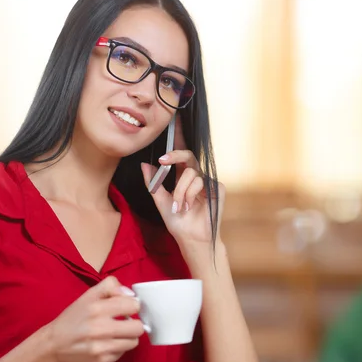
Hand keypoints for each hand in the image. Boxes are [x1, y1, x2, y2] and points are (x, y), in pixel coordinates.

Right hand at [45, 276, 143, 361]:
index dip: (133, 305)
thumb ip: (110, 286)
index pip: (133, 305)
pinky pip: (123, 352)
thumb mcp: (89, 294)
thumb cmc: (75, 317)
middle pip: (138, 327)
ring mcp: (101, 347)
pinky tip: (108, 342)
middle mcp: (100, 328)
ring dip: (128, 336)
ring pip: (134, 341)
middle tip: (125, 321)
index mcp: (97, 308)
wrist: (55, 344)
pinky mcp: (102, 361)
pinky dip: (119, 347)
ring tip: (118, 332)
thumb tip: (131, 294)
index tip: (127, 307)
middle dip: (134, 322)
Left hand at [140, 116, 224, 249]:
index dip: (178, 138)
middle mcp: (196, 176)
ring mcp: (208, 182)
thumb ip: (153, 183)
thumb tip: (144, 165)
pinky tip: (190, 207)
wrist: (191, 239)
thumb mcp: (160, 201)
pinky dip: (191, 195)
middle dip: (174, 155)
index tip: (171, 123)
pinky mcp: (217, 188)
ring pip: (191, 174)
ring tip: (180, 207)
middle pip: (187, 156)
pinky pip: (201, 183)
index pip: (180, 154)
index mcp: (183, 177)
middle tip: (163, 160)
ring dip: (181, 191)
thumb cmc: (178, 222)